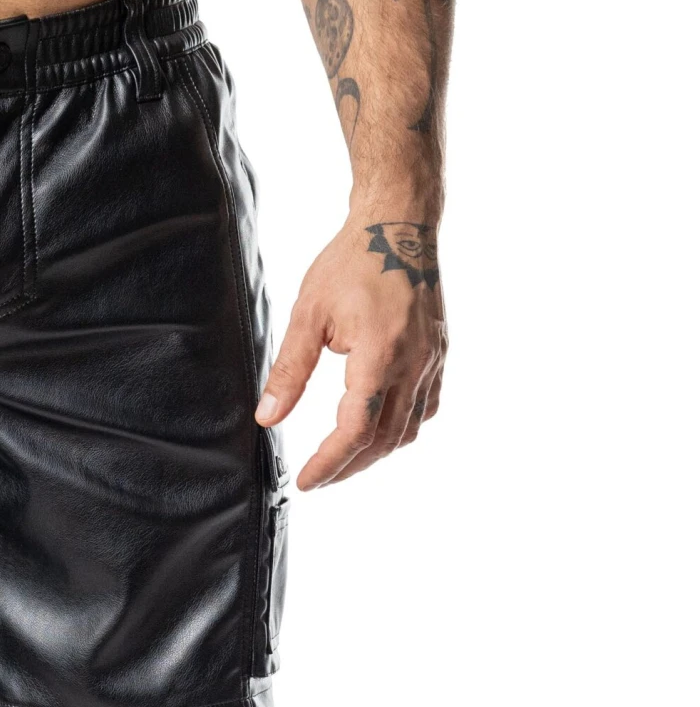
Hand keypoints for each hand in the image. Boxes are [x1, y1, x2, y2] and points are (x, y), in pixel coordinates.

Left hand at [255, 215, 446, 491]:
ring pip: (409, 429)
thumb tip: (267, 418)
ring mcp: (432, 359)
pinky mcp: (438, 354)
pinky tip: (378, 432)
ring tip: (342, 462)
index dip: (329, 462)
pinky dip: (401, 429)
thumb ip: (289, 371)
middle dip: (348, 466)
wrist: (399, 224)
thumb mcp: (308, 314)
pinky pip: (426, 408)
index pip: (356, 429)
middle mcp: (414, 362)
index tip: (305, 482)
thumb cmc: (351, 262)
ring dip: (375, 453)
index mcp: (380, 353)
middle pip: (384, 439)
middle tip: (317, 479)